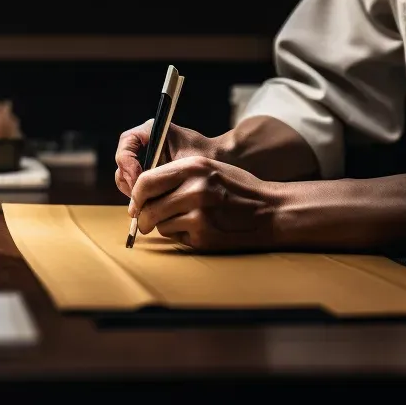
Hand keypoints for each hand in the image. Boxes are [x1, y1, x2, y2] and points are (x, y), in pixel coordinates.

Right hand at [114, 120, 218, 198]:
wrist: (219, 161)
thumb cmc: (205, 157)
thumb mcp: (185, 162)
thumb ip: (163, 173)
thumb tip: (139, 190)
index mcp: (153, 130)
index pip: (127, 141)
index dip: (127, 162)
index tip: (138, 180)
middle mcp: (146, 141)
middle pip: (123, 161)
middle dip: (128, 180)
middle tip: (140, 198)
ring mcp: (145, 157)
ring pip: (126, 175)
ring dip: (133, 190)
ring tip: (148, 204)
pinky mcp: (148, 171)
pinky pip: (136, 184)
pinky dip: (140, 195)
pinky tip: (152, 205)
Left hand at [128, 156, 282, 250]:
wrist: (269, 210)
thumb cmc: (236, 188)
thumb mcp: (209, 169)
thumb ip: (177, 175)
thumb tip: (141, 190)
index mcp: (194, 167)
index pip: (146, 180)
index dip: (136, 194)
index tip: (136, 202)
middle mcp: (195, 189)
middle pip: (148, 207)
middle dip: (143, 216)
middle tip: (145, 219)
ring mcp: (199, 215)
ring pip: (160, 224)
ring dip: (164, 225)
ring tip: (184, 219)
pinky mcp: (203, 236)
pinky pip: (175, 237)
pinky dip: (180, 234)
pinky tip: (198, 227)